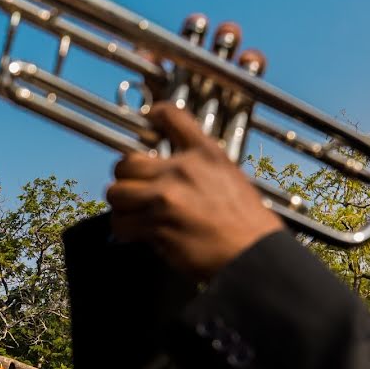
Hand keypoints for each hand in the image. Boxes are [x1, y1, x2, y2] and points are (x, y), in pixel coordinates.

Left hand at [107, 102, 283, 280]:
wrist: (252, 254)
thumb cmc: (246, 220)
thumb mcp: (229, 174)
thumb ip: (199, 163)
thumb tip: (172, 162)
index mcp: (204, 153)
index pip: (171, 115)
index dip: (154, 113)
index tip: (149, 119)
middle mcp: (181, 171)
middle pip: (126, 162)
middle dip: (126, 176)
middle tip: (134, 185)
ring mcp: (166, 199)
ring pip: (116, 193)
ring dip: (122, 204)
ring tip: (134, 210)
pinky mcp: (156, 227)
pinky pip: (121, 223)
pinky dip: (125, 228)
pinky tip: (139, 230)